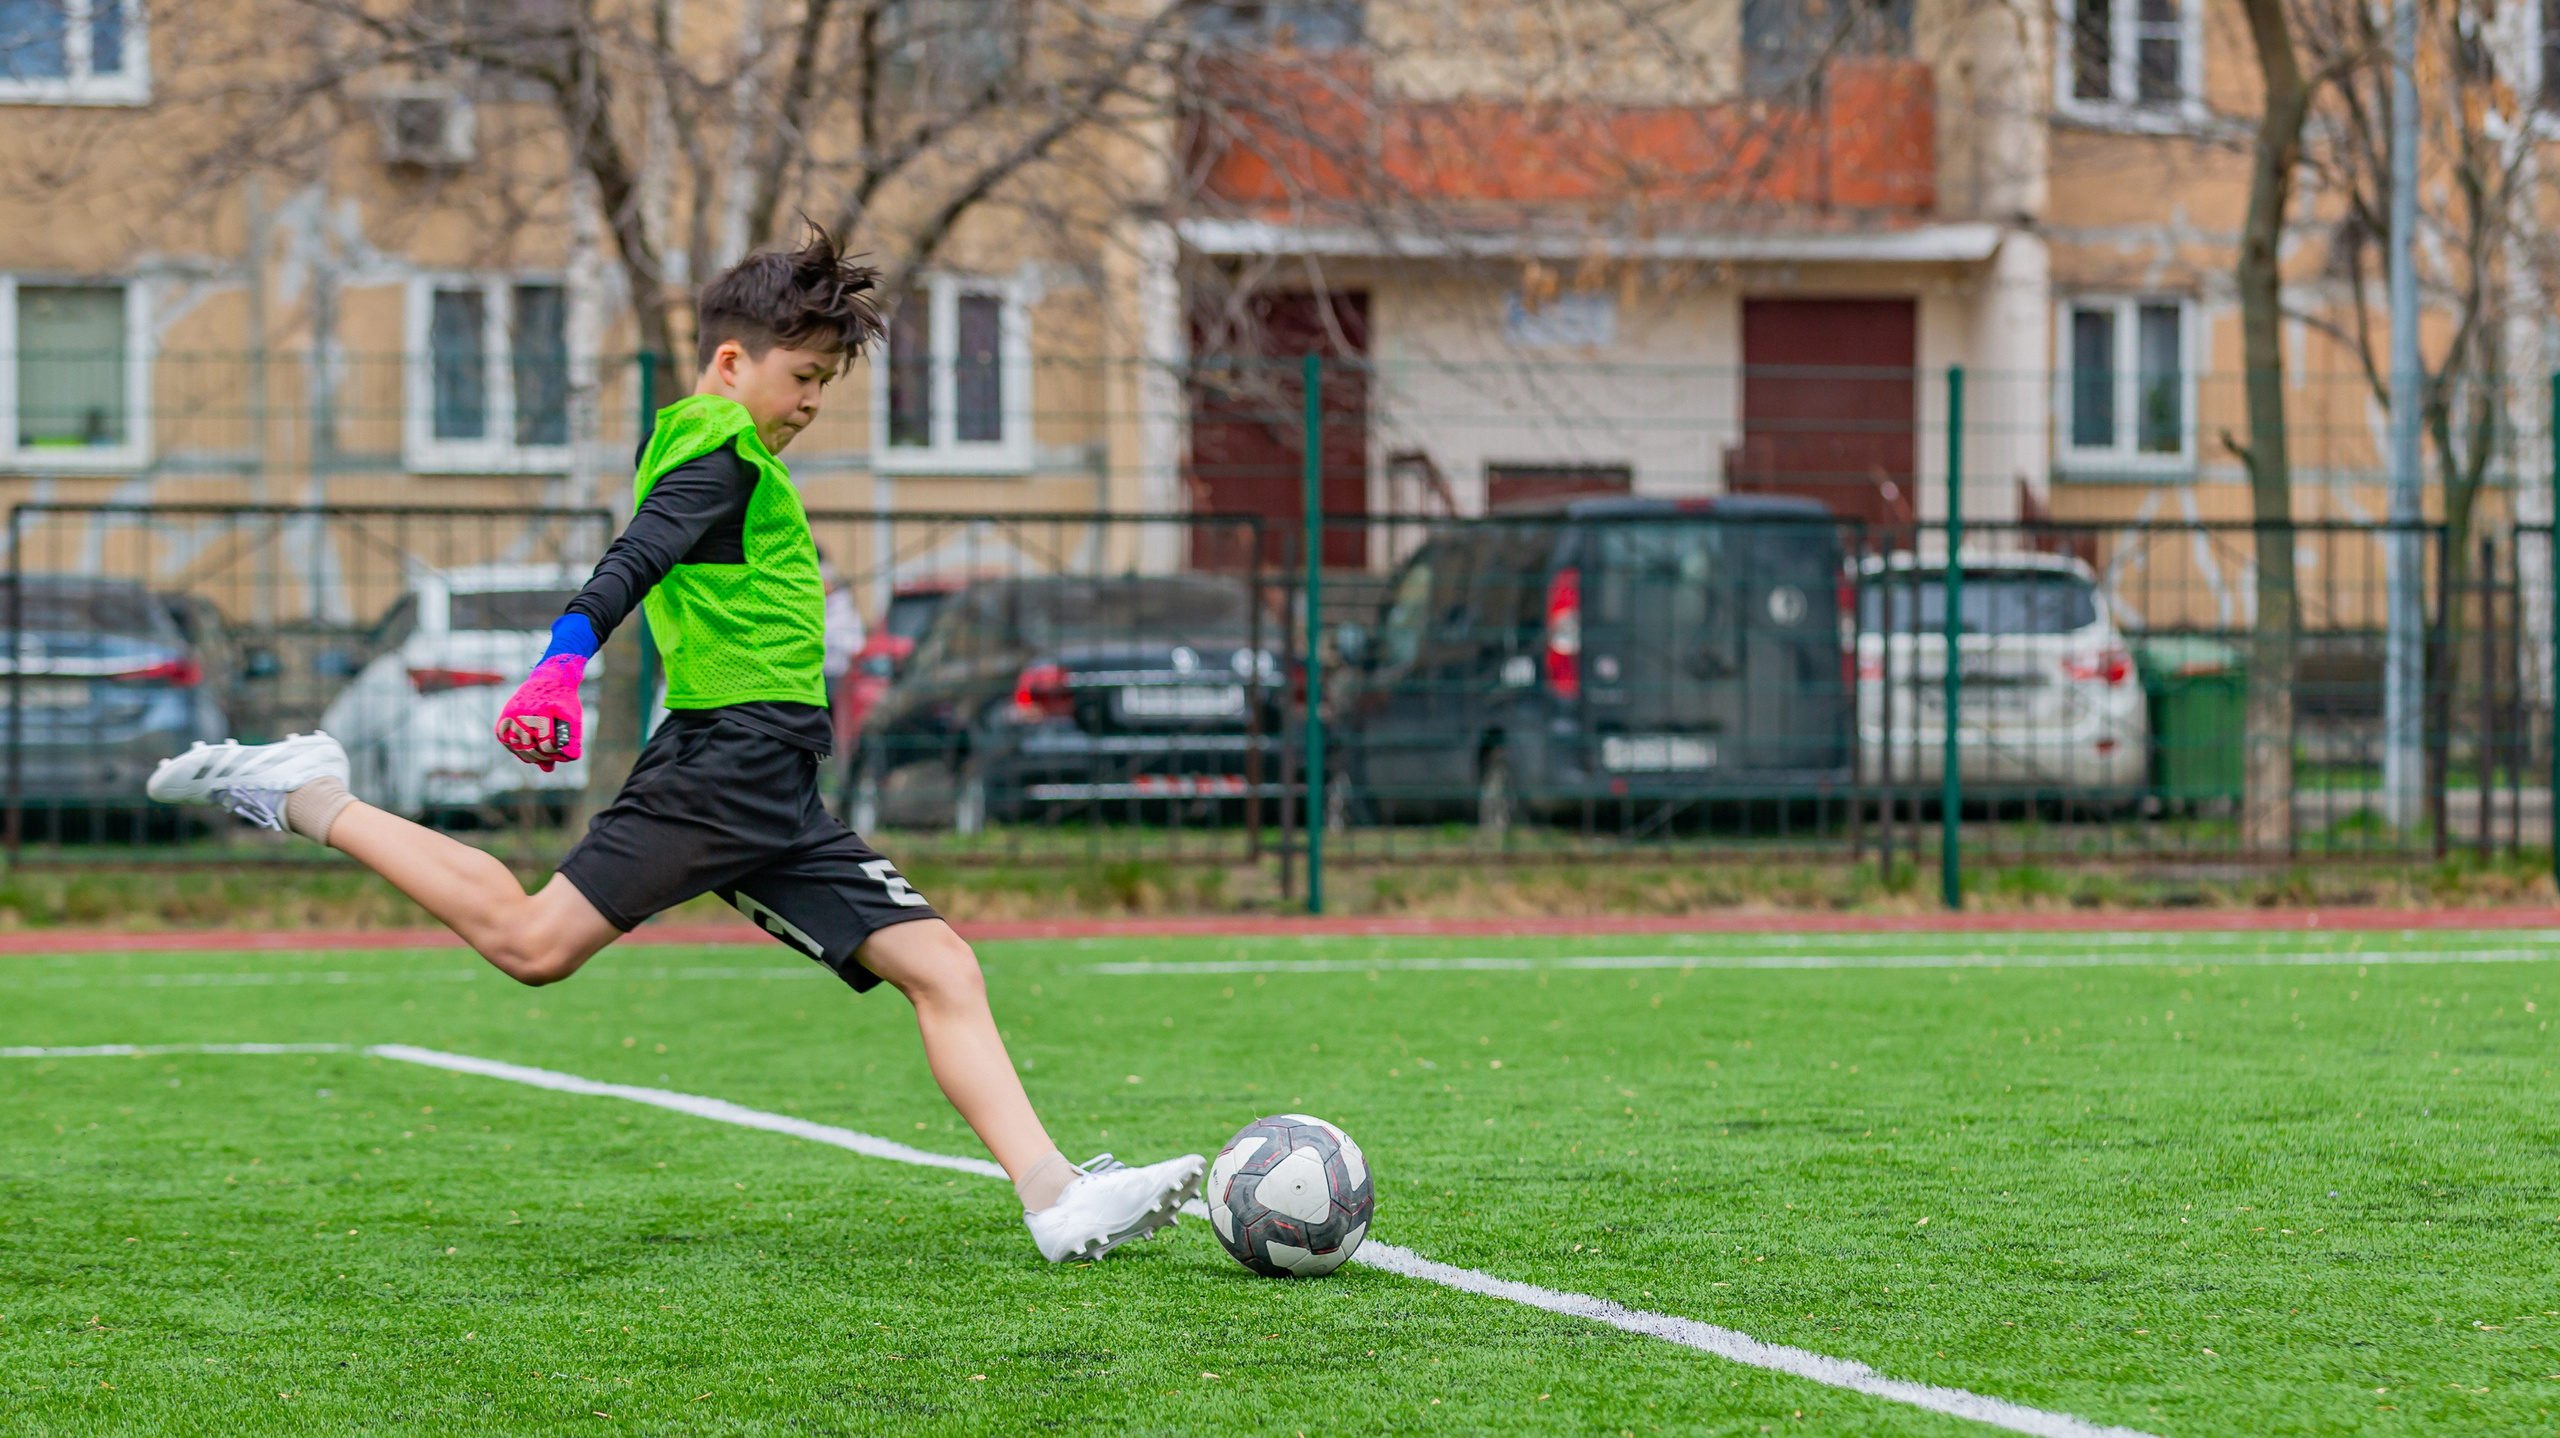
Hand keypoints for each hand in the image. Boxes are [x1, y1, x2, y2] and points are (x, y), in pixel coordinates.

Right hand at [496, 654, 586, 771]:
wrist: (548, 679)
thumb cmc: (563, 700)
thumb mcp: (573, 718)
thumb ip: (572, 740)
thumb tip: (566, 760)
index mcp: (541, 710)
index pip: (547, 742)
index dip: (556, 754)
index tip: (563, 756)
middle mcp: (521, 712)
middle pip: (529, 746)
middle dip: (542, 757)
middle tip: (552, 761)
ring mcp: (510, 715)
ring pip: (516, 746)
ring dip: (529, 756)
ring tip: (542, 759)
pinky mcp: (503, 719)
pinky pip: (506, 740)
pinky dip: (516, 749)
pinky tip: (529, 753)